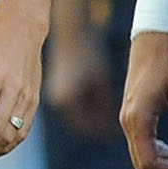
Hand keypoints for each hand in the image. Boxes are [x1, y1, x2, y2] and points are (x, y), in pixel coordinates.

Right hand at [43, 22, 114, 140]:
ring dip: (89, 117)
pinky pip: (70, 105)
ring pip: (74, 115)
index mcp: (67, 102)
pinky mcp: (55, 88)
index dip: (100, 133)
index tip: (114, 136)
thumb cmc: (88, 53)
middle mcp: (56, 101)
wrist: (69, 32)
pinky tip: (95, 103)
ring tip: (106, 117)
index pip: (85, 127)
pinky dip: (82, 108)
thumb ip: (103, 105)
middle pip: (78, 123)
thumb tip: (109, 124)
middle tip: (112, 130)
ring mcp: (53, 95)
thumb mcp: (100, 80)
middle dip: (95, 127)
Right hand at [121, 28, 167, 168]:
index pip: (149, 161)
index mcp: (139, 118)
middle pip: (142, 164)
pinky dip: (161, 151)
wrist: (154, 37)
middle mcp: (128, 122)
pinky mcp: (133, 114)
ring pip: (142, 155)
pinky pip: (143, 142)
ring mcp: (128, 118)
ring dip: (166, 162)